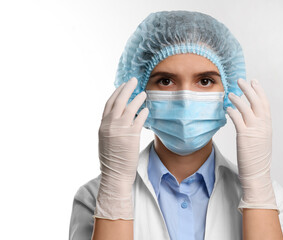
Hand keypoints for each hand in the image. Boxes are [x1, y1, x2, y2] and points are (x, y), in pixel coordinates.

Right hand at [94, 77, 148, 219]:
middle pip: (119, 101)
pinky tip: (147, 109)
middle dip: (126, 88)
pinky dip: (143, 112)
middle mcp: (110, 125)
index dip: (116, 93)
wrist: (114, 174)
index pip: (109, 104)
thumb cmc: (111, 160)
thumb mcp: (105, 140)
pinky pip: (139, 119)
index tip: (122, 86)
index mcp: (103, 125)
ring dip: (137, 98)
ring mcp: (120, 129)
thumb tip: (117, 118)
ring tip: (144, 93)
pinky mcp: (131, 136)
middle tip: (133, 80)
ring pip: (129, 108)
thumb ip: (110, 128)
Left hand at [227, 78, 277, 211]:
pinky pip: (237, 119)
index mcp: (268, 126)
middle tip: (241, 80)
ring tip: (230, 93)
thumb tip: (252, 117)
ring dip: (237, 98)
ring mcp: (254, 130)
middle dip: (248, 89)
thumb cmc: (257, 158)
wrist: (257, 173)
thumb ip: (259, 127)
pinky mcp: (245, 136)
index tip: (254, 82)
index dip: (259, 91)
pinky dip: (232, 111)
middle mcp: (263, 125)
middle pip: (256, 102)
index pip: (265, 103)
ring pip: (246, 108)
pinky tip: (227, 108)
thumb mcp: (262, 140)